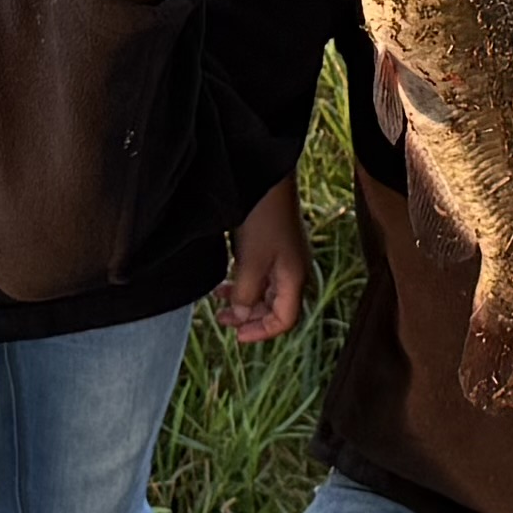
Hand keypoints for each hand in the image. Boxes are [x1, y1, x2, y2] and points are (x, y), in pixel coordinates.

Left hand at [216, 182, 312, 345]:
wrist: (265, 175)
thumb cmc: (262, 216)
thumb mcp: (251, 261)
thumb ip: (245, 294)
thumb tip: (241, 315)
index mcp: (294, 277)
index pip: (285, 319)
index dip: (262, 332)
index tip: (237, 336)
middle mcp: (293, 269)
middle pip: (275, 307)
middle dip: (249, 317)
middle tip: (222, 320)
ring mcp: (283, 255)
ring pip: (265, 291)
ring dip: (243, 300)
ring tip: (217, 300)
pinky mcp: (272, 243)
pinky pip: (259, 273)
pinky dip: (243, 282)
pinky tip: (225, 279)